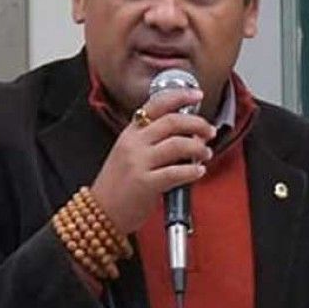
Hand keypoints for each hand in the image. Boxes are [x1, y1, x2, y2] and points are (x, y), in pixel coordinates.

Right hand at [90, 87, 215, 235]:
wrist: (100, 212)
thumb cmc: (117, 186)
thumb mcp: (127, 154)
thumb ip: (150, 141)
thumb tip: (184, 134)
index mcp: (130, 133)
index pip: (156, 104)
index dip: (180, 96)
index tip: (196, 95)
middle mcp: (133, 144)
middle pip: (172, 122)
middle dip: (197, 124)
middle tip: (208, 131)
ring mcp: (138, 163)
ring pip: (177, 144)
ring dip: (198, 148)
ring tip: (205, 153)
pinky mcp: (145, 183)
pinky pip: (176, 172)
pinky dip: (192, 170)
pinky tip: (197, 171)